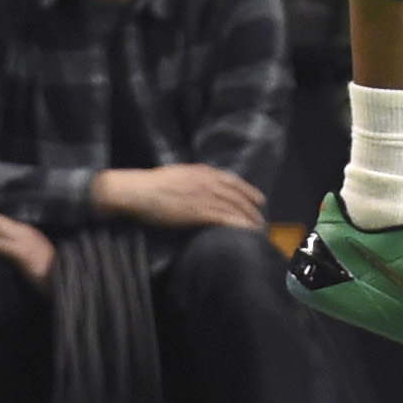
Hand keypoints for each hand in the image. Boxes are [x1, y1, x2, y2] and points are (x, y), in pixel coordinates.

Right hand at [90, 163, 267, 230]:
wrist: (140, 191)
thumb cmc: (154, 184)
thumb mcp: (180, 174)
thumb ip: (195, 179)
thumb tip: (204, 186)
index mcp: (203, 171)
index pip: (233, 181)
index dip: (248, 190)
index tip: (259, 199)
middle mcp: (209, 182)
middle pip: (237, 195)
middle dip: (252, 207)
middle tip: (262, 218)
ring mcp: (205, 196)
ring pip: (234, 207)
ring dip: (249, 218)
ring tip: (258, 228)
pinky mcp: (199, 212)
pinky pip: (225, 218)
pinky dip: (239, 224)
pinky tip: (247, 231)